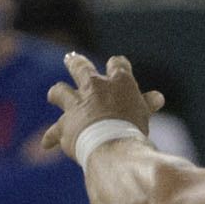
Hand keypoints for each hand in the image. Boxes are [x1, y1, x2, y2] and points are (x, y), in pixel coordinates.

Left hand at [34, 52, 163, 164]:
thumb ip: (146, 104)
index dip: (117, 64)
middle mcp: (95, 87)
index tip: (116, 64)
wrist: (112, 145)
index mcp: (119, 81)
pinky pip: (54, 131)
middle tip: (70, 58)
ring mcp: (77, 104)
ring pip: (60, 91)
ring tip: (53, 94)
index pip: (117, 63)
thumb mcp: (142, 115)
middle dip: (76, 63)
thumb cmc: (133, 130)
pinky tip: (46, 143)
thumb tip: (158, 98)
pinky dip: (51, 137)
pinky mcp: (65, 123)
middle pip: (81, 67)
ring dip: (57, 93)